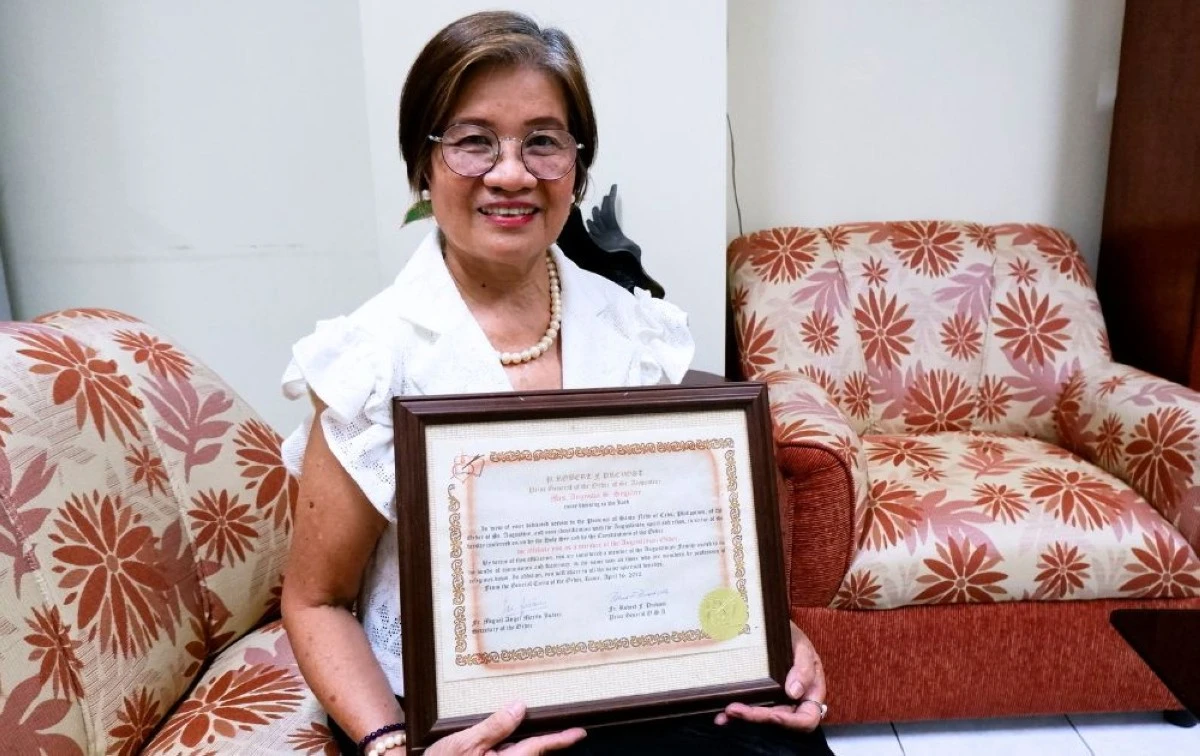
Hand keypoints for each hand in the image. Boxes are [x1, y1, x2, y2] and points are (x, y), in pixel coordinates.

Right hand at [427, 701, 585, 755]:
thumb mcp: (464, 743)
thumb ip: (494, 726)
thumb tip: (519, 707)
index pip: (538, 747)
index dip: (560, 739)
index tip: (580, 732)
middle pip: (530, 751)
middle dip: (541, 739)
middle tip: (558, 724)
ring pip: (518, 753)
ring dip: (522, 741)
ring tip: (523, 723)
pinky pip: (506, 754)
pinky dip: (508, 744)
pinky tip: (501, 735)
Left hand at [715, 621, 826, 731]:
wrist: (772, 625)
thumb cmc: (792, 637)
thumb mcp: (802, 646)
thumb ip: (804, 668)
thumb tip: (794, 692)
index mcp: (810, 693)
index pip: (807, 719)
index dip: (791, 722)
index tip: (774, 714)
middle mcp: (793, 702)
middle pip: (778, 720)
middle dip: (757, 717)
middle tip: (736, 709)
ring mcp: (775, 700)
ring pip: (761, 718)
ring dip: (743, 717)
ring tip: (726, 711)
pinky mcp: (759, 696)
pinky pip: (749, 709)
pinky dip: (735, 715)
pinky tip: (721, 716)